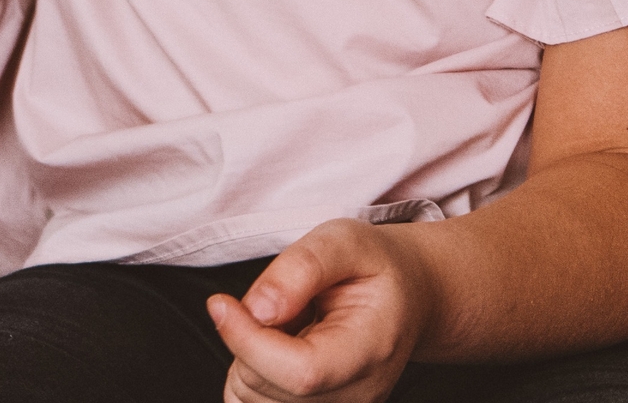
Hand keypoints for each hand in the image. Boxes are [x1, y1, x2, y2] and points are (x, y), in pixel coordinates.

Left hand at [208, 220, 432, 402]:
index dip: (247, 341)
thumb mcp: (343, 241)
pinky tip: (275, 346)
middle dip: (243, 338)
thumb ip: (301, 268)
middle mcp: (357, 396)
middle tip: (274, 299)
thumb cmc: (375, 267)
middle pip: (264, 387)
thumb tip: (257, 309)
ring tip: (284, 323)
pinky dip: (248, 372)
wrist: (407, 297)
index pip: (299, 373)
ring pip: (250, 398)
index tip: (220, 302)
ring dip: (245, 355)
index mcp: (370, 351)